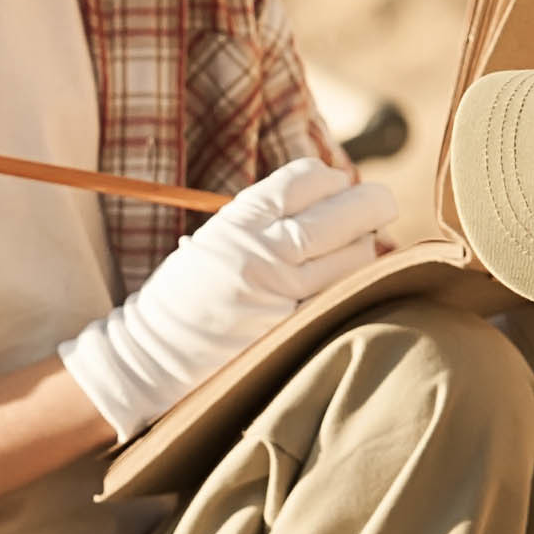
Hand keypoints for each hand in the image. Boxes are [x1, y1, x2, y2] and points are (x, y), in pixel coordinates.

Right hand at [56, 160, 395, 436]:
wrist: (153, 355)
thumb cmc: (187, 292)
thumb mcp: (216, 238)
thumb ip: (267, 218)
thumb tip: (333, 196)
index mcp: (237, 222)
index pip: (305, 180)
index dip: (330, 177)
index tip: (338, 183)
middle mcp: (261, 252)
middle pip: (344, 213)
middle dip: (372, 203)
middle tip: (380, 204)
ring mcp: (280, 294)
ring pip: (356, 256)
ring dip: (367, 245)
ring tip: (360, 245)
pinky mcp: (292, 329)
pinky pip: (344, 295)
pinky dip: (356, 281)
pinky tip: (354, 277)